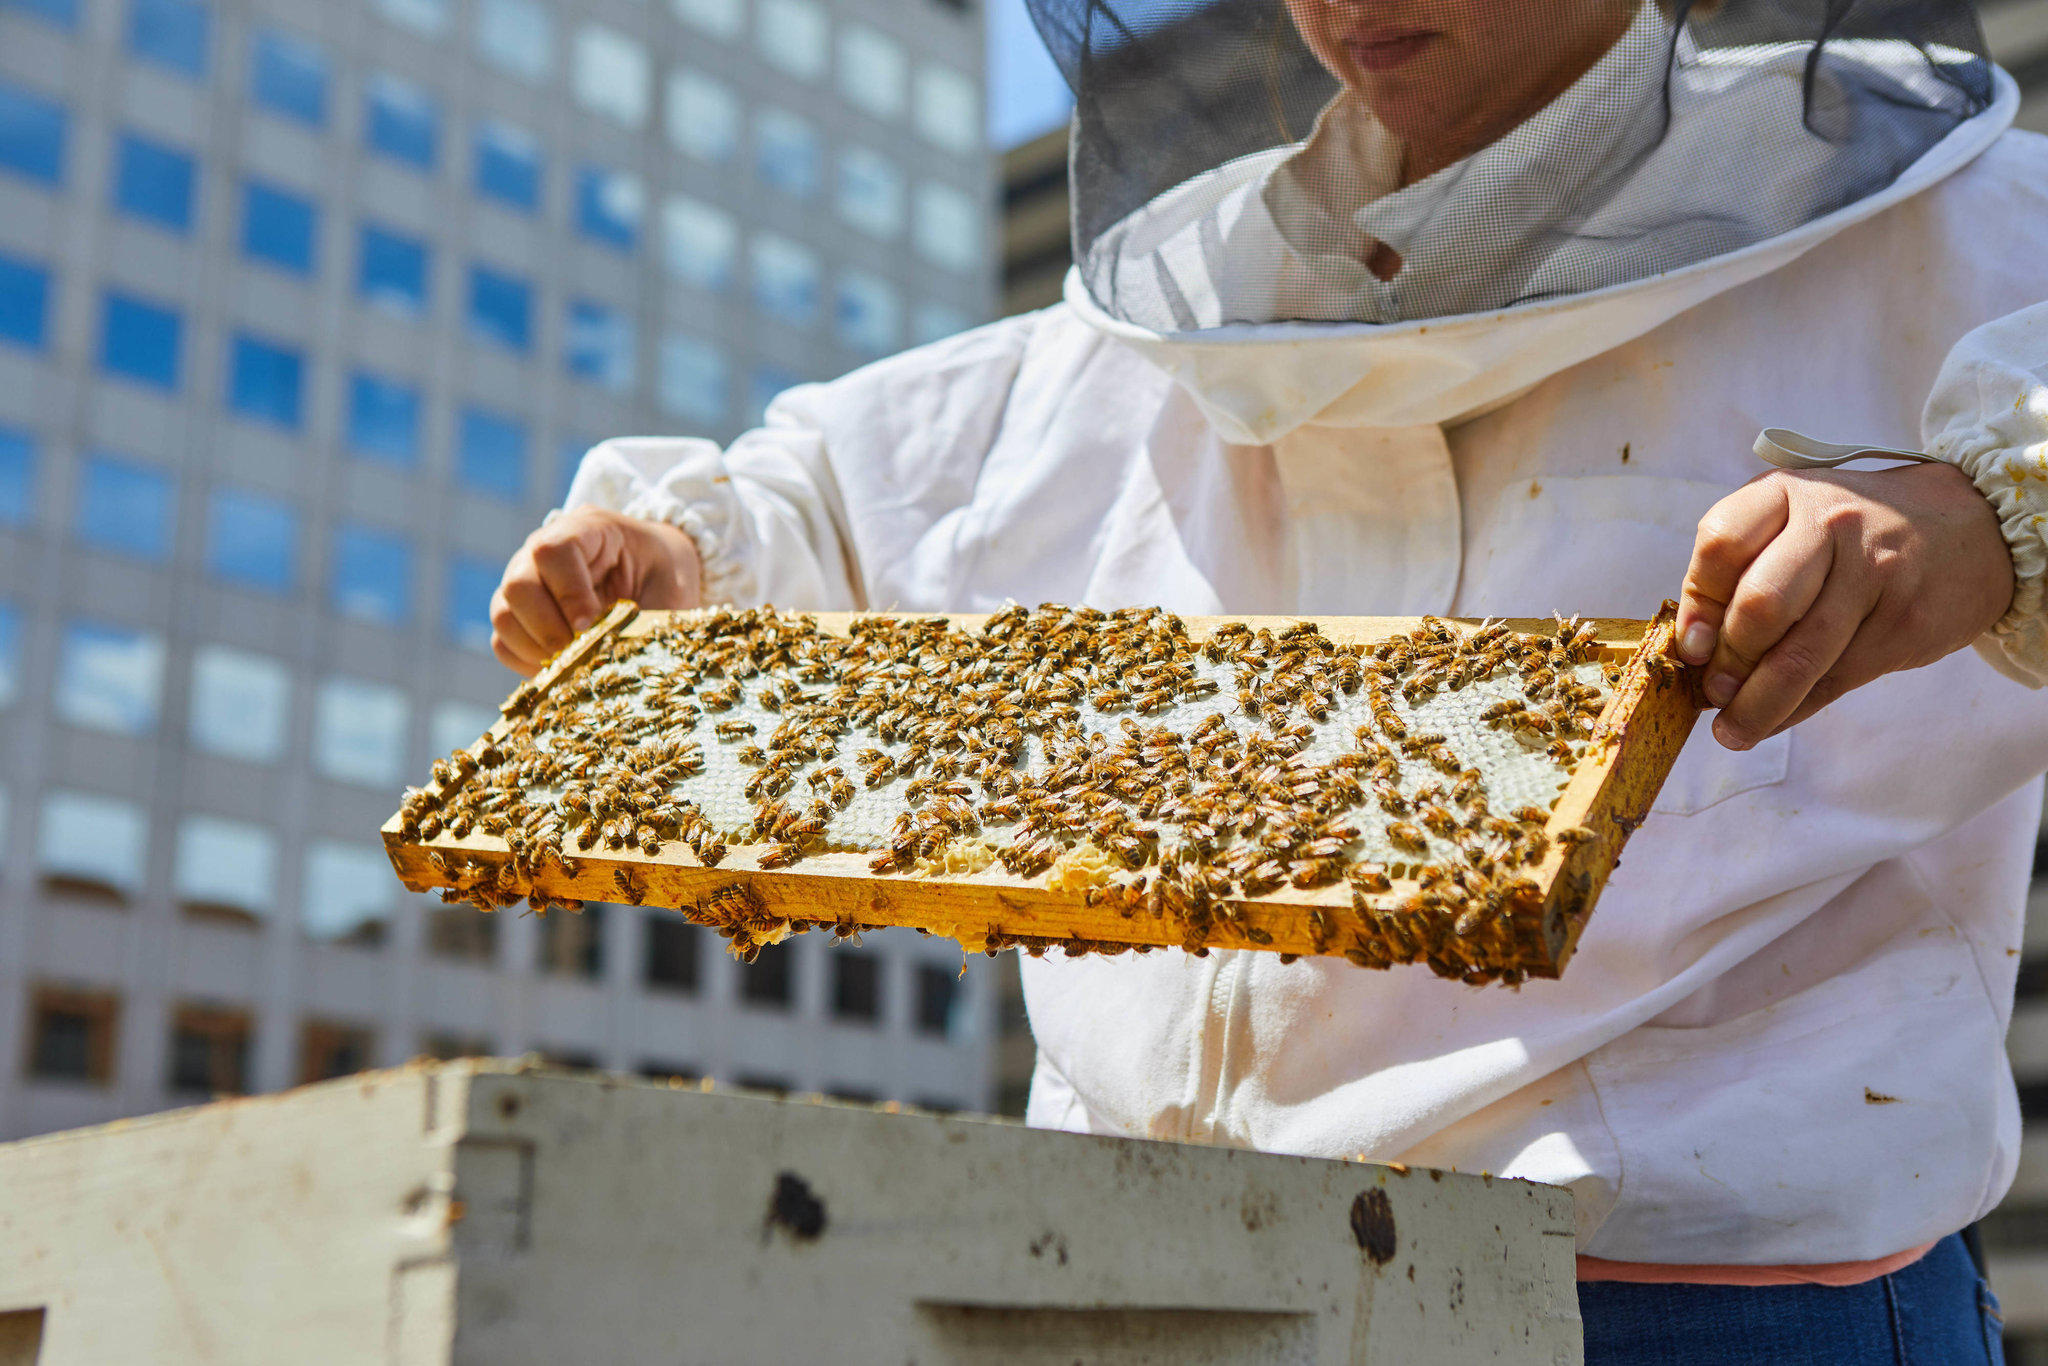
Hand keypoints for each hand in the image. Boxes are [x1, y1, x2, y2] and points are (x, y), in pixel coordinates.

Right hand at [491, 508, 702, 675]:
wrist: (656, 576)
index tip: (591, 626)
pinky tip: (564, 667)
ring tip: (576, 663)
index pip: (552, 552)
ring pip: (504, 615)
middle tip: (583, 654)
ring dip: (537, 648)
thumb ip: (646, 616)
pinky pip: (503, 643)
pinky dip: (528, 662)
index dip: (568, 594)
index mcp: (586, 529)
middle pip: (518, 585)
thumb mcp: (670, 587)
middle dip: (550, 630)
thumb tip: (616, 655)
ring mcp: (524, 581)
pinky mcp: (519, 616)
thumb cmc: (665, 575)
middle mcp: (541, 551)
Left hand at [1675, 462, 2012, 750]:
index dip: (1697, 606)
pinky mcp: (1906, 622)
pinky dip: (1796, 710)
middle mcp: (1832, 525)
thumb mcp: (1796, 518)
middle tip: (1713, 691)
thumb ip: (1742, 567)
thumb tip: (1696, 652)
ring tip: (1732, 730)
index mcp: (1788, 493)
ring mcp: (1875, 574)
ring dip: (1756, 705)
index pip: (1722, 545)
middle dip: (1729, 661)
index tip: (1690, 648)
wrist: (1974, 526)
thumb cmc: (1856, 531)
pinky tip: (1775, 720)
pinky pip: (1837, 679)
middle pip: (1761, 605)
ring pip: (1800, 656)